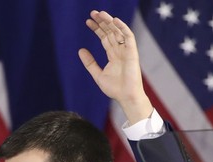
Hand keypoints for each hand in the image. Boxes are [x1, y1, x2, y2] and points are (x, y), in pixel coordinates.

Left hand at [78, 10, 152, 124]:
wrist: (125, 97)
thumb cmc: (114, 88)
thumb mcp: (97, 74)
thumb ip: (89, 62)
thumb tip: (80, 50)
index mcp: (113, 55)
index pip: (104, 38)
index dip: (97, 29)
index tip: (88, 22)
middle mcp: (120, 51)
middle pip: (110, 32)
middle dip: (102, 22)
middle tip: (93, 13)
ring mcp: (126, 51)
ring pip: (118, 32)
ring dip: (110, 22)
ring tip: (100, 14)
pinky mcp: (132, 52)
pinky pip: (128, 37)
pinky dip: (122, 28)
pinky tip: (114, 20)